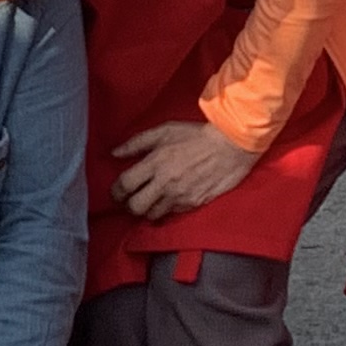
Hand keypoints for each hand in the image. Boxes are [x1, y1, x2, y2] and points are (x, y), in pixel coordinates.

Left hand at [112, 118, 254, 220]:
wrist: (230, 146)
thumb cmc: (196, 135)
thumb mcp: (164, 130)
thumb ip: (137, 142)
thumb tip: (115, 153)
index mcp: (155, 162)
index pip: (125, 185)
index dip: (116, 191)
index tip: (117, 191)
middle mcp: (164, 182)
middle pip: (135, 206)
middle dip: (129, 205)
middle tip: (130, 199)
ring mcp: (179, 196)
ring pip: (151, 215)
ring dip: (147, 209)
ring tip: (149, 200)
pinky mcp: (192, 204)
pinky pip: (170, 214)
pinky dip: (165, 209)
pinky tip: (167, 200)